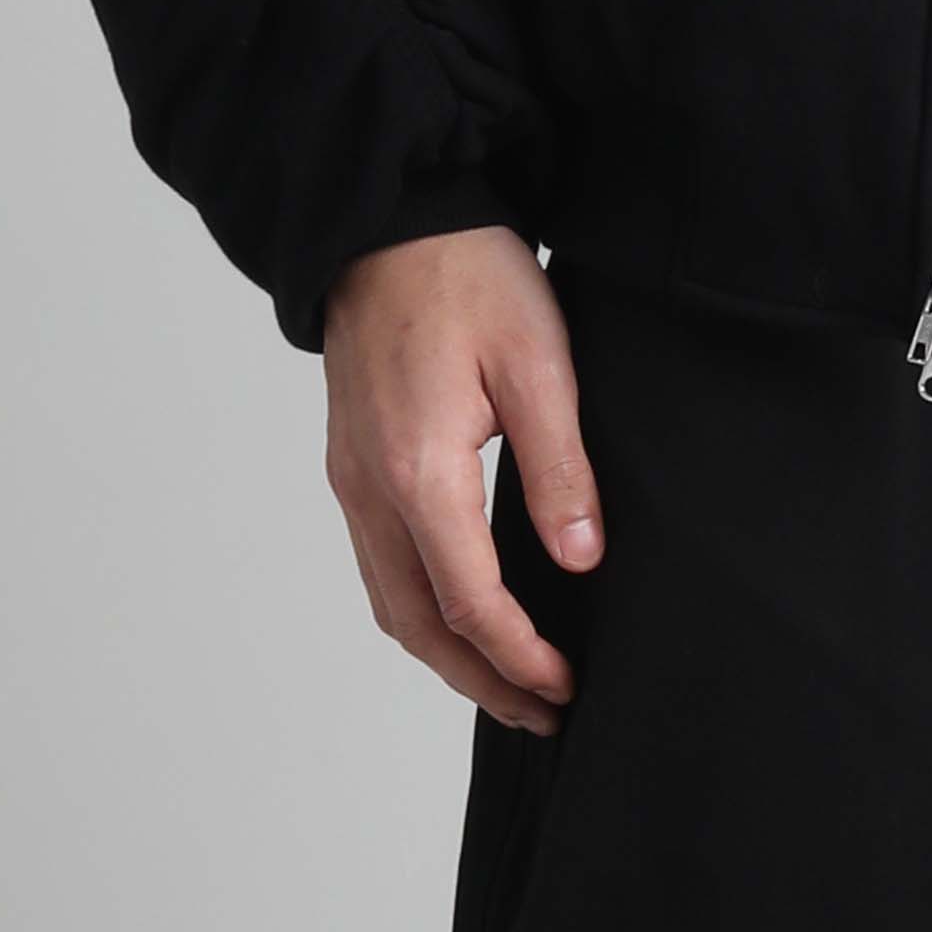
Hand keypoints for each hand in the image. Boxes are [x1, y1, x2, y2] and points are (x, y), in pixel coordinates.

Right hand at [322, 225, 603, 732]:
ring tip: (508, 681)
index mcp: (418, 472)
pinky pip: (378, 564)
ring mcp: (351, 477)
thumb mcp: (539, 361)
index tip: (567, 685)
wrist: (388, 217)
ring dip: (447, 655)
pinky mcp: (350, 460)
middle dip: (481, 681)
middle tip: (543, 713)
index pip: (469, 604)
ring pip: (391, 603)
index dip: (521, 656)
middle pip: (417, 626)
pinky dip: (419, 610)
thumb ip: (559, 468)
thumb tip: (581, 560)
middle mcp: (369, 490)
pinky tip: (459, 612)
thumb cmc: (466, 274)